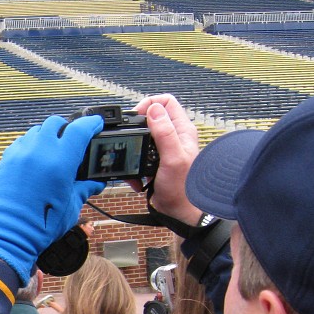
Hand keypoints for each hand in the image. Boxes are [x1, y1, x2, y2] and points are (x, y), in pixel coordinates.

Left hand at [0, 114, 105, 283]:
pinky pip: (22, 142)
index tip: (96, 124)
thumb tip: (96, 183)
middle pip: (56, 124)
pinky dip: (31, 145)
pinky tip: (36, 159)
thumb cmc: (41, 224)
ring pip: (37, 131)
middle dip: (67, 129)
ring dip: (48, 136)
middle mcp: (40, 151)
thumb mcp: (71, 206)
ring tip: (53, 152)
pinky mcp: (6, 160)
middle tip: (73, 141)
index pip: (80, 129)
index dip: (91, 123)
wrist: (9, 234)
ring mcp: (20, 153)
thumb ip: (85, 188)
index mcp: (61, 161)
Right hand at [134, 95, 202, 225]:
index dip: (149, 104)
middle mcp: (174, 136)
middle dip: (137, 127)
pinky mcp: (156, 162)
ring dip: (134, 147)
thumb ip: (164, 133)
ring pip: (143, 136)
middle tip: (131, 138)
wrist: (180, 212)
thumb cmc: (183, 188)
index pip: (166, 102)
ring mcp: (165, 149)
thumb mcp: (173, 158)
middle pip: (152, 117)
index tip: (137, 117)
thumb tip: (153, 109)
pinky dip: (134, 164)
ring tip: (133, 158)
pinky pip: (139, 155)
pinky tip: (136, 176)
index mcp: (182, 130)